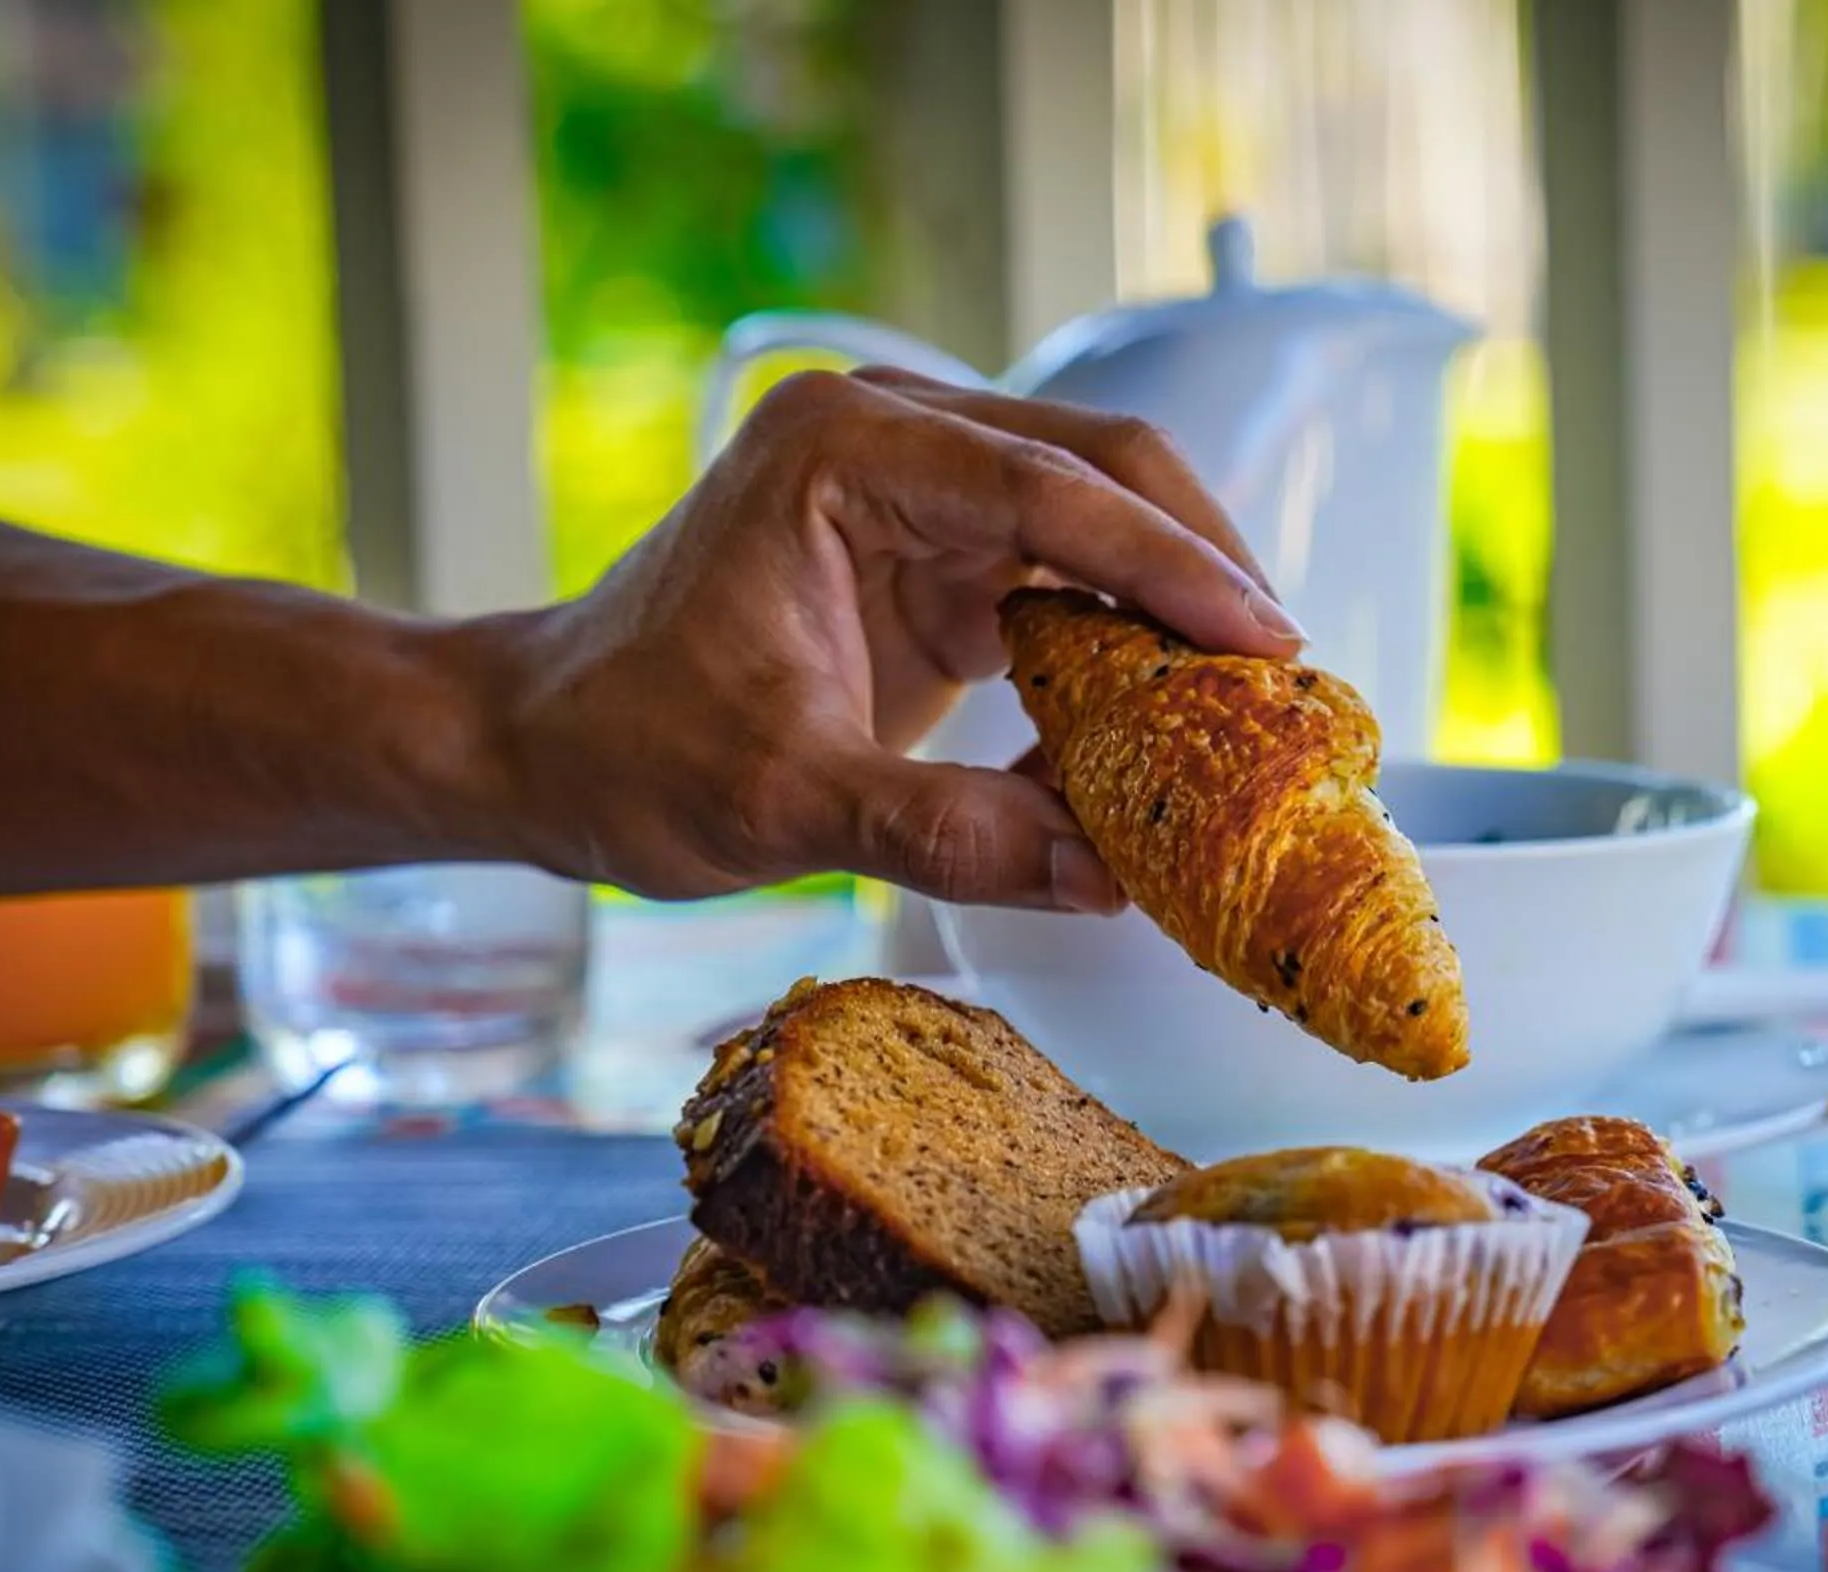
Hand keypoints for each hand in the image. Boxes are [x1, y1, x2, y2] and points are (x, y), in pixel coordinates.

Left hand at [483, 367, 1302, 906]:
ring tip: (1257, 701)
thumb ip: (942, 833)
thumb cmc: (623, 748)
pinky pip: (1062, 583)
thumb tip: (1100, 877)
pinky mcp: (932, 558)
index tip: (1267, 641)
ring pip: (1096, 516)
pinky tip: (1170, 720)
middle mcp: (889, 437)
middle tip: (1291, 674)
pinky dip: (1123, 646)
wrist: (537, 747)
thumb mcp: (780, 805)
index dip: (1172, 567)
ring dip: (1175, 602)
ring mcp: (915, 490)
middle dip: (1203, 564)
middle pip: (1100, 466)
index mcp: (843, 448)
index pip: (1051, 490)